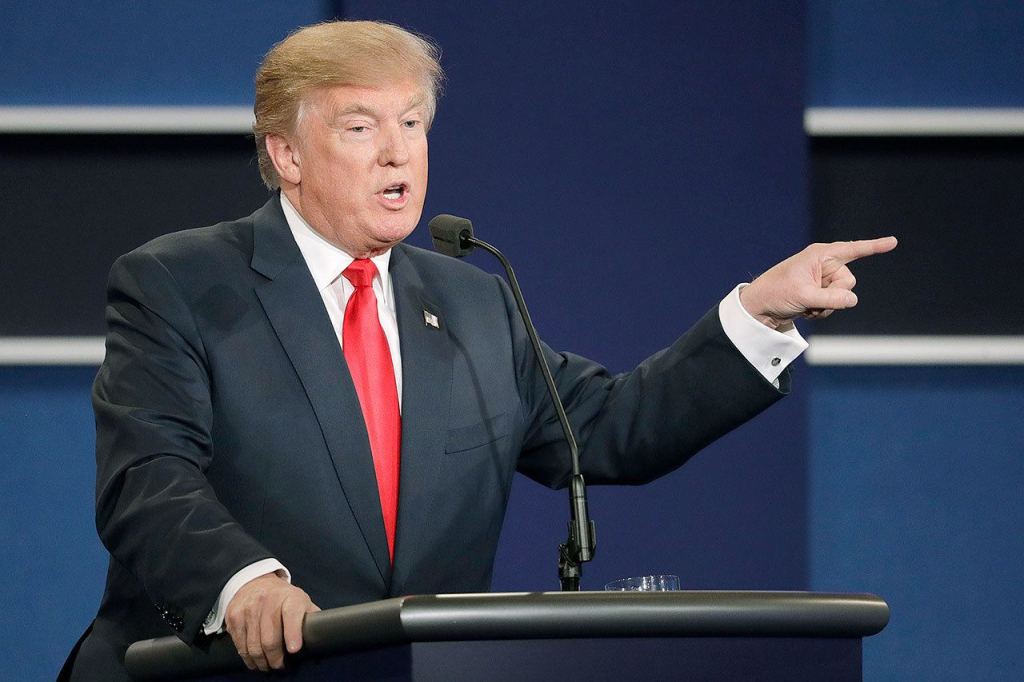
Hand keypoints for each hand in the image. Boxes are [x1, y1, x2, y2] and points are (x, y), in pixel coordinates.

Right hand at [225, 573, 319, 671]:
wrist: (256, 582)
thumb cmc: (284, 598)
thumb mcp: (301, 601)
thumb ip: (312, 617)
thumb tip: (324, 638)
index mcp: (290, 598)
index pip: (292, 615)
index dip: (293, 633)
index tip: (294, 650)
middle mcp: (268, 601)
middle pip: (270, 639)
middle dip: (276, 659)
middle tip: (280, 666)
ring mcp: (249, 608)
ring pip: (254, 646)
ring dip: (261, 662)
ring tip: (267, 666)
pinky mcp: (234, 616)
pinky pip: (240, 644)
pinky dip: (247, 657)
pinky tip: (254, 660)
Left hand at [740, 237, 897, 328]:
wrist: (759, 308)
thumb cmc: (776, 293)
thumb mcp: (804, 296)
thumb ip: (831, 297)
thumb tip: (852, 299)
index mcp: (820, 255)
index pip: (853, 249)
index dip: (875, 246)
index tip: (894, 241)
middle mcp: (824, 264)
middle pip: (849, 281)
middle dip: (835, 295)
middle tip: (812, 299)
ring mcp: (822, 280)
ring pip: (843, 296)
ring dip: (827, 306)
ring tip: (805, 305)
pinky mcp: (820, 293)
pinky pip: (834, 304)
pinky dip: (822, 310)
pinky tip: (806, 310)